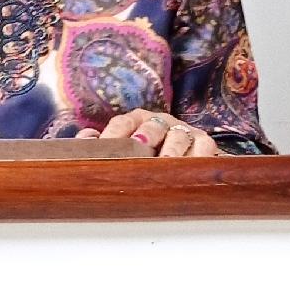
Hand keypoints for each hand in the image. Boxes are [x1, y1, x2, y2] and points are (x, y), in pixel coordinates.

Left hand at [80, 109, 218, 157]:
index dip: (114, 134)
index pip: (124, 122)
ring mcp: (184, 131)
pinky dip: (199, 156)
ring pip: (179, 136)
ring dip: (172, 149)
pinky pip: (204, 147)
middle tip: (139, 146)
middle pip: (153, 126)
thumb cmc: (145, 156)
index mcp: (137, 120)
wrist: (184, 159)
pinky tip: (191, 169)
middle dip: (145, 135)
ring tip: (165, 162)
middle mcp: (161, 121)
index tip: (105, 146)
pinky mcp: (205, 143)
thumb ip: (103, 145)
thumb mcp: (122, 149)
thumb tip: (85, 140)